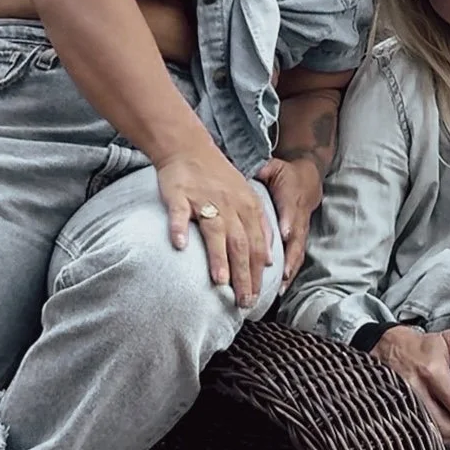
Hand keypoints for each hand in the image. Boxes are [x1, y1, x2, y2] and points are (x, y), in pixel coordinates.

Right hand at [156, 145, 274, 307]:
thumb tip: (270, 259)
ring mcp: (204, 200)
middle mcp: (230, 206)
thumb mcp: (248, 198)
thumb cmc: (218, 177)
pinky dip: (179, 228)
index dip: (258, 273)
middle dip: (244, 275)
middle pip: (241, 244)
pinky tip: (179, 245)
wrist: (189, 148)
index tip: (257, 298)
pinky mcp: (180, 194)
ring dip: (218, 257)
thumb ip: (261, 227)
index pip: (257, 246)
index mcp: (248, 208)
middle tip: (243, 301)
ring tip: (220, 282)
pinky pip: (180, 213)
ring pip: (215, 232)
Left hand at [256, 156, 321, 286]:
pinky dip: (289, 275)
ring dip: (288, 271)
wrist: (309, 178)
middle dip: (288, 257)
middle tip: (278, 274)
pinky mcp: (300, 240)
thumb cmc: (285, 173)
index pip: (290, 210)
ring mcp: (301, 230)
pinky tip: (279, 290)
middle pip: (295, 239)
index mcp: (291, 196)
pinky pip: (296, 258)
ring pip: (297, 252)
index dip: (288, 222)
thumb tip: (244, 170)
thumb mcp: (273, 166)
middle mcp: (298, 217)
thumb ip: (260, 169)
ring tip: (278, 289)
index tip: (284, 234)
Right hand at [371, 323, 449, 443]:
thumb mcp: (443, 339)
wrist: (385, 349)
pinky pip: (421, 433)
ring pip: (432, 433)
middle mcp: (417, 392)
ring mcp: (406, 405)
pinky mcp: (400, 413)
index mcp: (432, 373)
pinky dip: (438, 439)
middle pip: (445, 425)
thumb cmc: (419, 347)